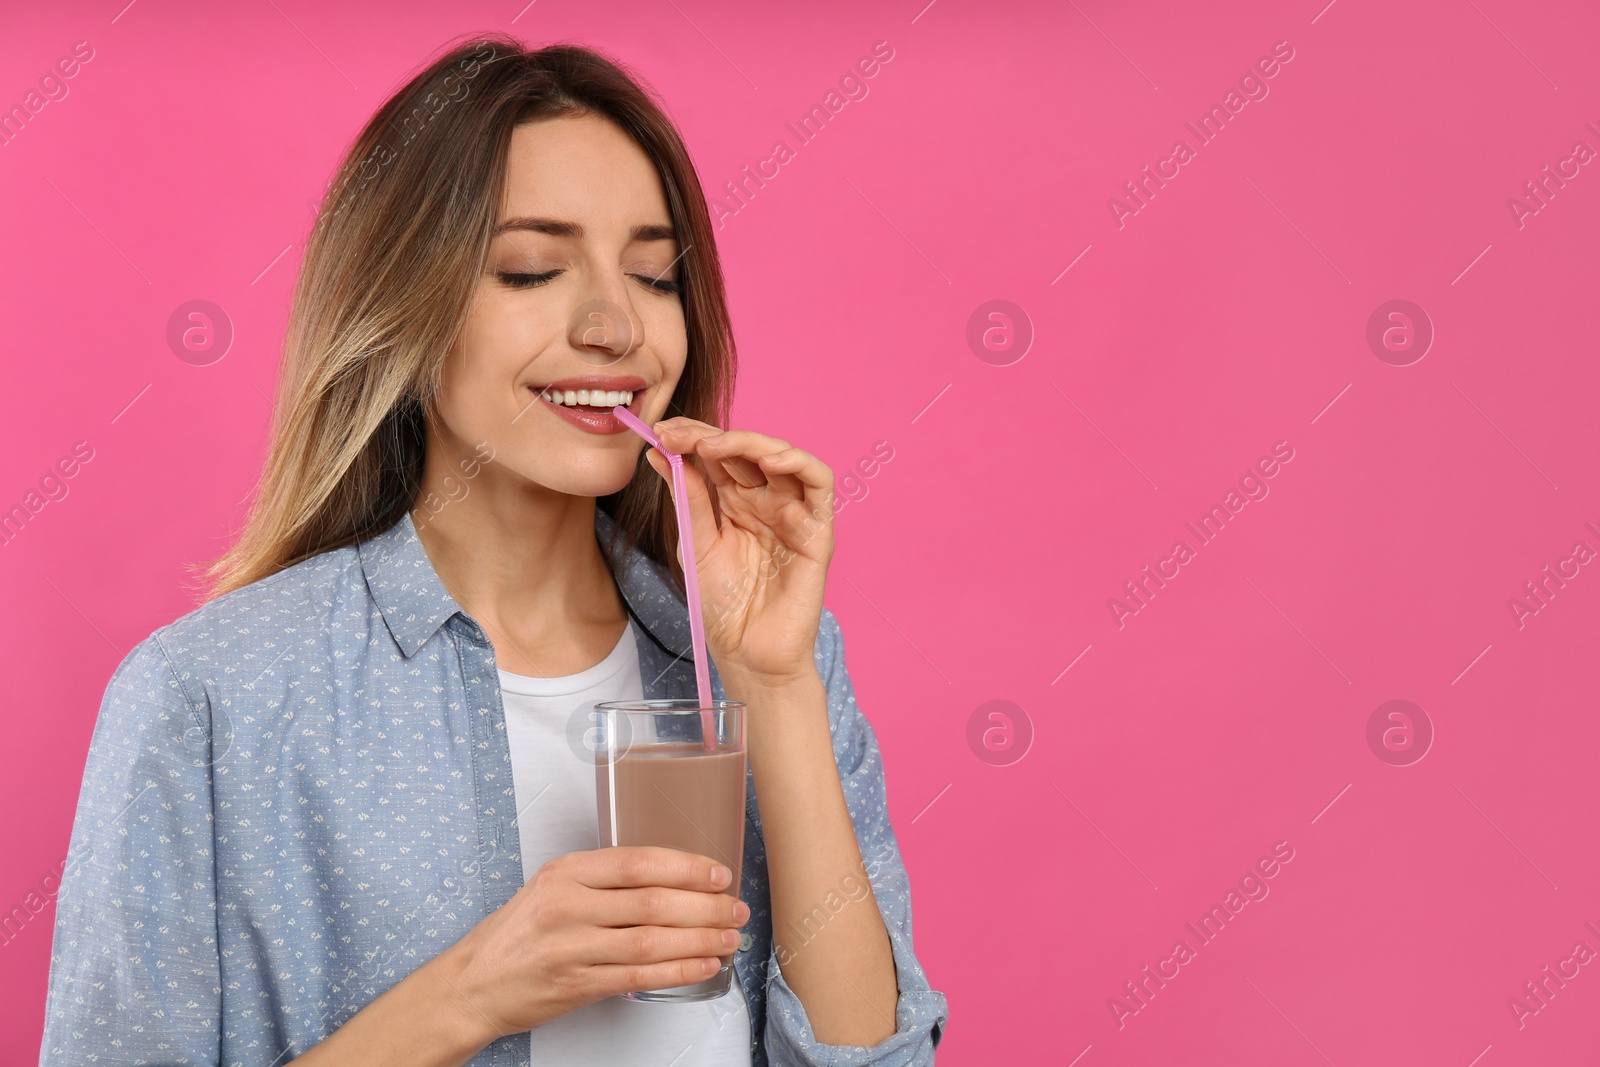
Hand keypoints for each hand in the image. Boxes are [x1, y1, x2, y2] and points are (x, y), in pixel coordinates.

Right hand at [444, 846, 748, 1042]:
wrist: (471, 985)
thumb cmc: (516, 936)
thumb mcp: (550, 889)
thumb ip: (600, 881)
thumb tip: (670, 878)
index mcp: (564, 873)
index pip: (636, 862)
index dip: (685, 867)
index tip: (717, 874)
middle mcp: (567, 906)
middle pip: (651, 902)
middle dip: (703, 906)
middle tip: (734, 908)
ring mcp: (570, 948)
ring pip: (650, 940)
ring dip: (699, 939)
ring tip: (729, 937)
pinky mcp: (575, 985)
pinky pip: (639, 977)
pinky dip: (678, 971)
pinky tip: (704, 965)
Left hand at [648, 418, 833, 687]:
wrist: (746, 652)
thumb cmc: (724, 606)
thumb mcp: (696, 544)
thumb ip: (687, 500)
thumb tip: (660, 454)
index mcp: (736, 502)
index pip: (719, 455)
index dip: (693, 437)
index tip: (661, 432)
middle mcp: (767, 500)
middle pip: (747, 451)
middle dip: (712, 436)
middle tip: (680, 434)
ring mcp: (794, 512)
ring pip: (783, 457)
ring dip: (752, 442)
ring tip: (715, 445)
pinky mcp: (818, 530)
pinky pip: (819, 484)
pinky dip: (800, 463)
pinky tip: (771, 461)